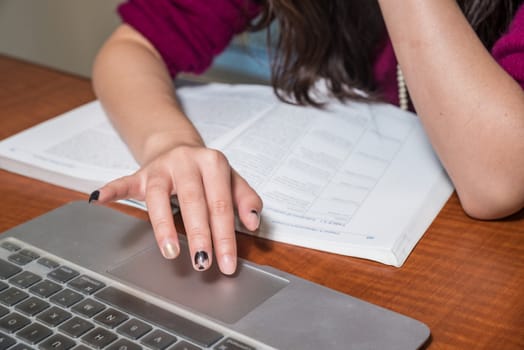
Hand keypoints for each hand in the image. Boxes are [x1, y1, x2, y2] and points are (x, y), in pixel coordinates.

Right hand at [89, 145, 262, 274]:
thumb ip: (246, 199)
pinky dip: (112, 190)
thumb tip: (253, 223)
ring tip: (170, 251)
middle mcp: (186, 162)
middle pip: (193, 201)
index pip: (221, 203)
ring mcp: (161, 167)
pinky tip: (99, 199)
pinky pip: (124, 181)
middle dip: (200, 235)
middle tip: (203, 263)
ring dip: (164, 225)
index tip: (227, 262)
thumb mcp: (232, 179)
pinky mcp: (141, 173)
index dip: (225, 235)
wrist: (178, 145)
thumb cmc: (207, 170)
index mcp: (213, 163)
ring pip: (159, 196)